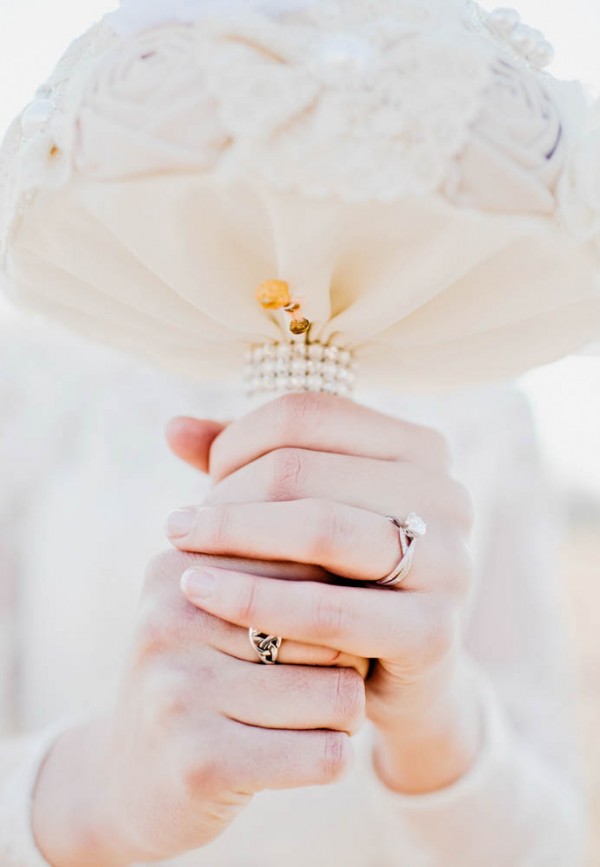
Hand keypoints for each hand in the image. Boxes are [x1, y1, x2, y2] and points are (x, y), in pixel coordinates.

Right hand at [32, 550, 365, 866]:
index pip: (312, 564)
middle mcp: (172, 620)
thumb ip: (275, 575)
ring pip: (341, 694)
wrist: (125, 783)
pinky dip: (334, 759)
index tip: (320, 630)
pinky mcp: (203, 762)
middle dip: (347, 659)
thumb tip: (369, 573)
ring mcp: (181, 691)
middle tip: (314, 682)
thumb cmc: (199, 683)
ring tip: (305, 721)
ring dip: (343, 716)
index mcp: (180, 569)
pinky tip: (299, 758)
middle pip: (333, 628)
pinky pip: (327, 754)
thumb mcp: (212, 612)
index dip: (338, 602)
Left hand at [166, 394, 482, 793]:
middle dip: (227, 496)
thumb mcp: (300, 513)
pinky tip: (201, 593)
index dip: (239, 442)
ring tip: (179, 549)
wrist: (394, 677)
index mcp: (418, 449)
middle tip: (179, 525)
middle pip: (304, 467)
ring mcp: (450, 562)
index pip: (307, 414)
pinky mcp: (434, 631)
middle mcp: (446, 495)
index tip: (204, 480)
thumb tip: (173, 427)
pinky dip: (254, 599)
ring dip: (233, 536)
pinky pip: (328, 609)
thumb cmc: (339, 579)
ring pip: (319, 528)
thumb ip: (246, 466)